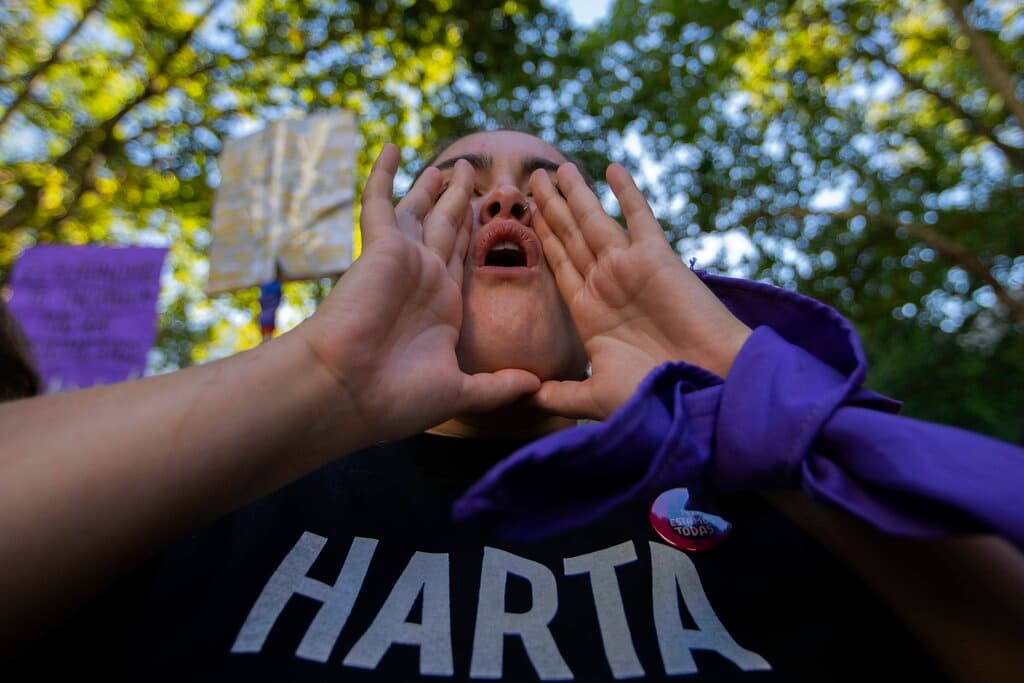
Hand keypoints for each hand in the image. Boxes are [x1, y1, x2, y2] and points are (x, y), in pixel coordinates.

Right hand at [296, 144, 539, 441]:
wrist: (349, 393)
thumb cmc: (396, 399)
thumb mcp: (460, 392)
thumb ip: (497, 386)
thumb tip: (534, 386)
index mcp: (443, 308)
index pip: (464, 261)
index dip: (480, 237)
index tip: (497, 217)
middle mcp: (425, 280)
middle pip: (448, 229)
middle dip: (461, 202)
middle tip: (473, 175)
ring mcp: (403, 262)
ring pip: (422, 211)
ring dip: (436, 186)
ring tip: (452, 163)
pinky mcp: (380, 249)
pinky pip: (380, 203)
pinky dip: (383, 175)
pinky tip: (392, 147)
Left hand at [527, 162, 750, 419]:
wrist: (706, 386)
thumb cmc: (654, 395)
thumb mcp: (595, 396)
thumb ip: (560, 394)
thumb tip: (525, 396)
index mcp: (589, 312)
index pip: (558, 265)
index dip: (540, 239)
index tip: (520, 216)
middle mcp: (605, 284)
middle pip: (569, 236)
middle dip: (550, 208)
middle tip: (531, 179)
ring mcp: (629, 267)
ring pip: (594, 221)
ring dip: (576, 194)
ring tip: (555, 169)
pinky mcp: (656, 257)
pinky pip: (637, 217)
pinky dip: (626, 192)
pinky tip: (612, 167)